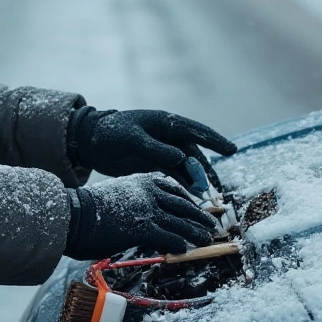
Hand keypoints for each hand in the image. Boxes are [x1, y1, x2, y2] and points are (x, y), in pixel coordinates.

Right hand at [63, 174, 218, 260]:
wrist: (74, 214)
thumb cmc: (91, 208)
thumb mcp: (119, 195)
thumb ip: (137, 200)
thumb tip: (149, 214)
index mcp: (143, 180)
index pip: (174, 188)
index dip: (189, 199)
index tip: (198, 208)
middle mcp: (149, 192)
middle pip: (183, 204)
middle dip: (200, 216)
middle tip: (212, 225)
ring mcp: (148, 209)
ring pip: (181, 222)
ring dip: (196, 232)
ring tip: (207, 239)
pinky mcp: (143, 228)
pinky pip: (169, 237)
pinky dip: (179, 244)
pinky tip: (185, 250)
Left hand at [68, 108, 236, 189]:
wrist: (90, 141)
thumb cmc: (110, 133)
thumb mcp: (132, 139)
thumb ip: (155, 149)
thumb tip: (180, 158)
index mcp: (165, 123)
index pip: (195, 131)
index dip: (214, 140)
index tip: (231, 150)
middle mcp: (168, 136)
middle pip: (194, 153)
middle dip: (207, 170)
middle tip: (219, 187)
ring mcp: (162, 151)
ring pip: (186, 167)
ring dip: (196, 181)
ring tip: (207, 198)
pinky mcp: (154, 163)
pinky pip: (174, 175)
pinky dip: (183, 185)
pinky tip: (191, 198)